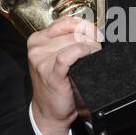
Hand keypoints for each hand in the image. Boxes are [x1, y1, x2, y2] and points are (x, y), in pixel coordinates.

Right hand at [28, 17, 101, 134]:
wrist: (50, 112)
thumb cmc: (57, 83)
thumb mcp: (56, 56)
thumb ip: (66, 41)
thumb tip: (91, 29)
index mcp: (37, 40)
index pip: (65, 22)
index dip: (84, 25)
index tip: (96, 32)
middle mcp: (37, 48)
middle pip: (73, 33)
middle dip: (91, 39)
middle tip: (98, 49)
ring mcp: (41, 60)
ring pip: (74, 43)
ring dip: (91, 47)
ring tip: (94, 56)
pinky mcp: (50, 73)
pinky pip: (69, 55)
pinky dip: (83, 52)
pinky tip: (89, 56)